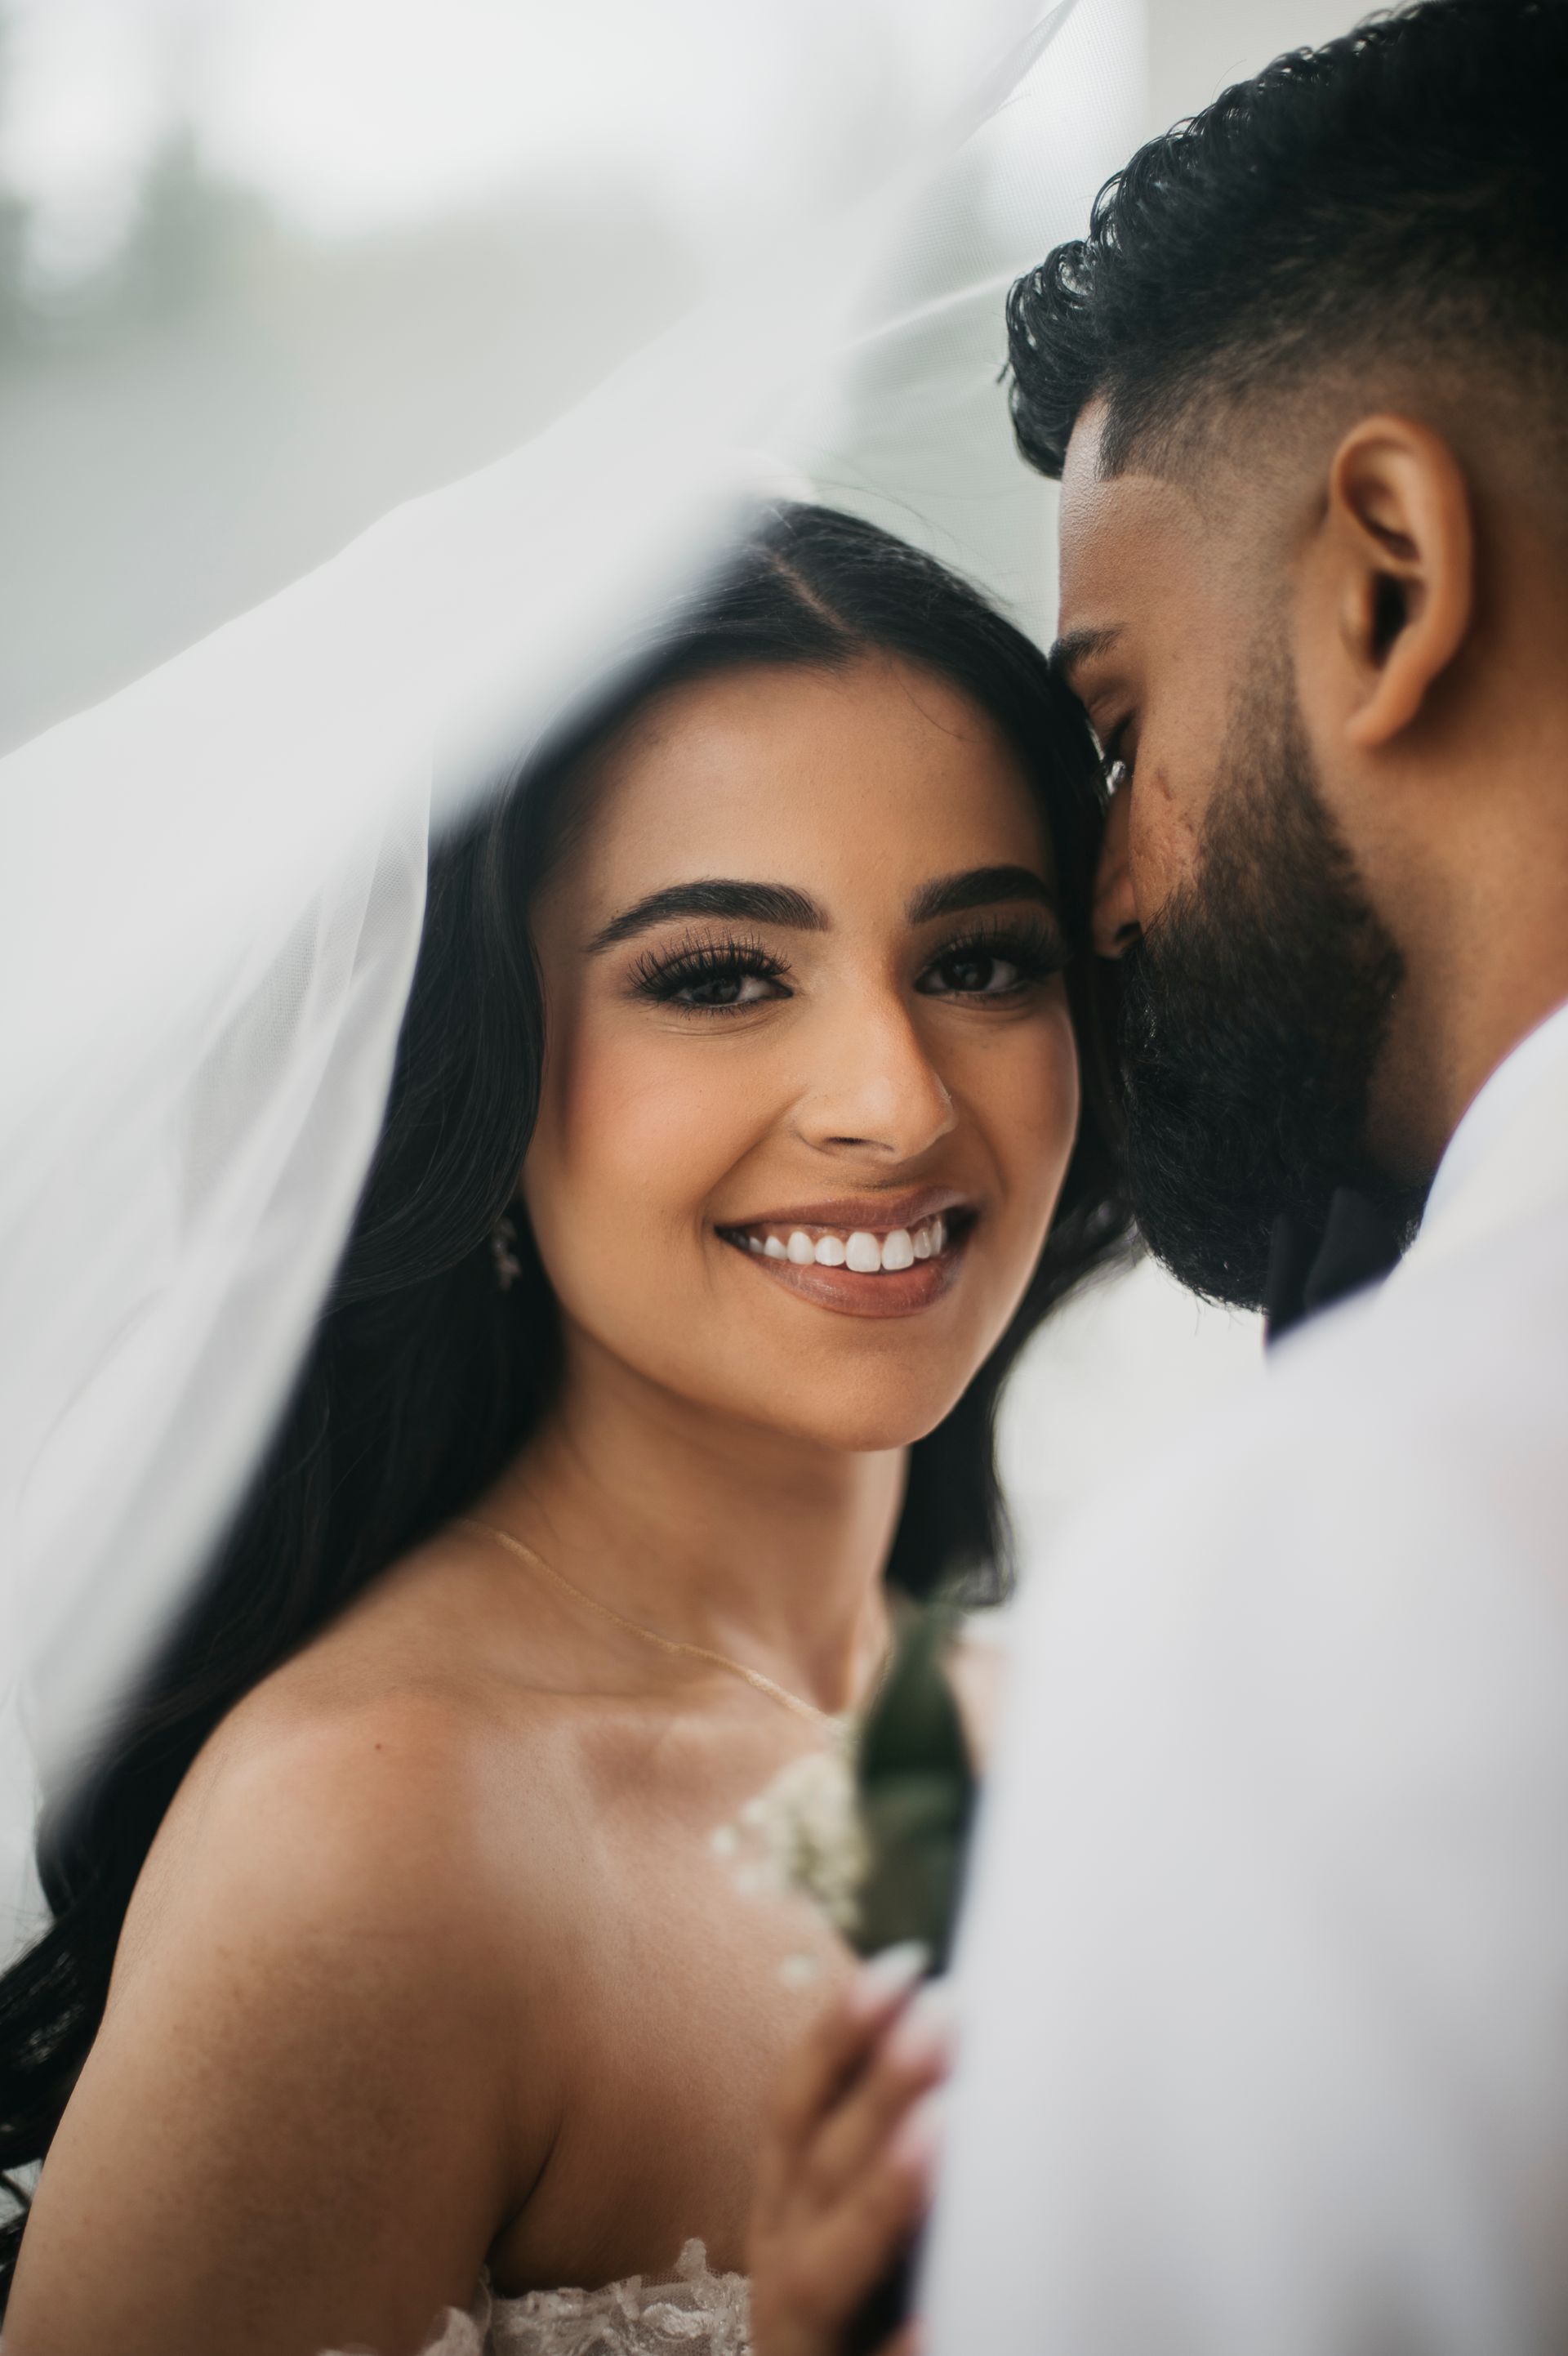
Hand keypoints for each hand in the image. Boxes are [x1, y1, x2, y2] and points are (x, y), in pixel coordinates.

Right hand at [748, 1944, 950, 2355]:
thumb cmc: (862, 2320)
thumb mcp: (853, 2230)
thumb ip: (889, 2148)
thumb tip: (962, 2031)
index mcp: (782, 2215)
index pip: (793, 2108)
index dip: (840, 2034)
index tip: (906, 1964)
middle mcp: (779, 2274)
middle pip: (819, 2169)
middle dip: (880, 2089)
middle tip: (949, 2016)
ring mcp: (803, 2346)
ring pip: (825, 2271)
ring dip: (881, 2199)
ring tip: (945, 2132)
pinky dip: (903, 2350)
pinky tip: (945, 2317)